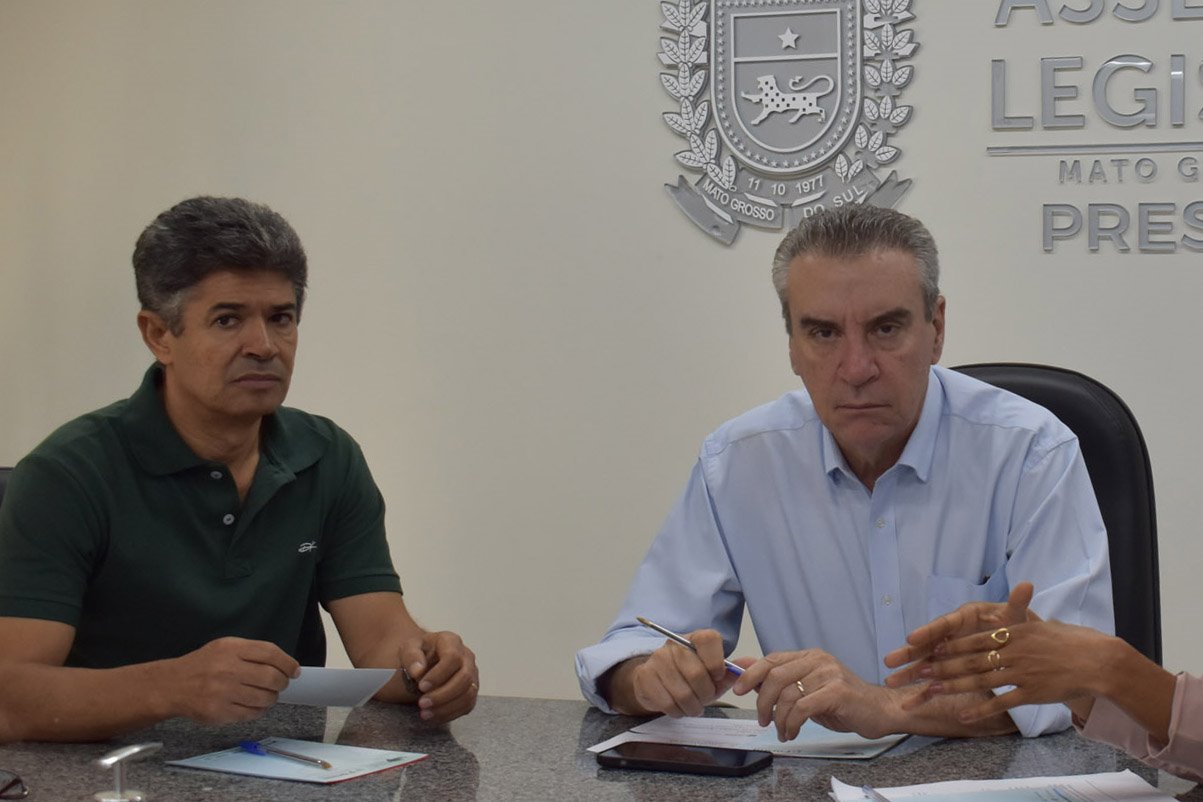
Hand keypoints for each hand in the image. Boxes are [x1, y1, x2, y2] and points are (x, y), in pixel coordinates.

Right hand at [163, 637, 298, 724]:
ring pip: (264, 698)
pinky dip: (258, 710)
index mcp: (230, 649)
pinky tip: (253, 705)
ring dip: (272, 698)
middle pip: (271, 677)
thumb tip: (286, 666)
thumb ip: (253, 652)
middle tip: (281, 684)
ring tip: (266, 695)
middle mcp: (227, 669)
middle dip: (282, 682)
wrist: (172, 685)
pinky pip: (251, 714)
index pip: (270, 653)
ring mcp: (222, 693)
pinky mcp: (219, 713)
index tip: (294, 670)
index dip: (288, 663)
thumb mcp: (225, 647)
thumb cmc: (204, 665)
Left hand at [399, 631, 477, 722]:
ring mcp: (472, 674)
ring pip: (468, 694)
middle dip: (443, 694)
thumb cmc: (419, 652)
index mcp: (452, 642)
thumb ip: (411, 656)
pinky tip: (433, 717)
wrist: (426, 660)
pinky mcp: (471, 690)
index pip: (452, 658)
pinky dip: (450, 714)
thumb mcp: (409, 647)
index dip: (438, 675)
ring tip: (425, 714)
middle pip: (464, 678)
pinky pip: (467, 705)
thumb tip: (418, 671)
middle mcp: (467, 657)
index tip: (422, 687)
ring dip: (447, 707)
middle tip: (422, 704)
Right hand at [627, 629, 751, 717]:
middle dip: (706, 694)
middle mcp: (674, 645)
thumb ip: (732, 670)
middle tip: (704, 698)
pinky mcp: (645, 677)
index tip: (717, 677)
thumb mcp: (713, 673)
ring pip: (683, 694)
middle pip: (697, 674)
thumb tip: (753, 664)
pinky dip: (678, 711)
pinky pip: (667, 703)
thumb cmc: (689, 676)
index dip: (716, 663)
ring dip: (693, 707)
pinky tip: (679, 707)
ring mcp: (657, 660)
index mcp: (694, 638)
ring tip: (693, 705)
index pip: (709, 640)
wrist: (655, 680)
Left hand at [732, 649, 894, 740]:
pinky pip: (803, 707)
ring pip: (788, 694)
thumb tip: (742, 669)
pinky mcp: (838, 691)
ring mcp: (829, 674)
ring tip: (782, 731)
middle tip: (762, 720)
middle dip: (762, 701)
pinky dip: (792, 723)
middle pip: (775, 676)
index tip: (737, 690)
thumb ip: (779, 680)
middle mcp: (818, 660)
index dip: (751, 674)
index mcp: (809, 656)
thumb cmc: (842, 702)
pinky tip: (792, 732)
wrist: (880, 711)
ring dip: (779, 718)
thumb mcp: (806, 689)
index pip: (772, 659)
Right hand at [883, 581, 1037, 685]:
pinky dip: (922, 694)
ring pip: (925, 664)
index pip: (944, 625)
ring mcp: (947, 654)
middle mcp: (950, 635)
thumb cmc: (1012, 626)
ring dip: (909, 673)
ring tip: (891, 682)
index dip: (928, 632)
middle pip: (927, 645)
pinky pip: (934, 684)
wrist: (1014, 641)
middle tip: (889, 661)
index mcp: (963, 619)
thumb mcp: (1015, 617)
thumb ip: (1016, 604)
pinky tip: (908, 705)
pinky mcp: (949, 672)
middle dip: (909, 654)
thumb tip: (1027, 585)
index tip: (911, 638)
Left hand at [890, 619, 1110, 721]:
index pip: (975, 638)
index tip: (930, 648)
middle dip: (943, 665)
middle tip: (919, 670)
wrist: (1098, 661)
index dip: (951, 644)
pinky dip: (981, 709)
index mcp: (1013, 632)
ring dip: (954, 686)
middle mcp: (1014, 650)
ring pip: (982, 679)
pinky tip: (964, 715)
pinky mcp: (1032, 692)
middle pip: (971, 659)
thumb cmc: (1070, 641)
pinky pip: (1002, 701)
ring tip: (931, 691)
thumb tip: (1001, 613)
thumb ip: (1018, 621)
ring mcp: (1022, 672)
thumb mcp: (1040, 626)